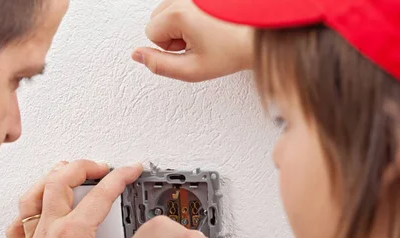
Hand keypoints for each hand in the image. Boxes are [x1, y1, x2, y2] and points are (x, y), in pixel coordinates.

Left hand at [6, 160, 142, 237]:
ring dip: (51, 177)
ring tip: (68, 172)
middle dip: (83, 166)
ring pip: (34, 194)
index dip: (121, 176)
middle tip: (100, 167)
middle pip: (59, 179)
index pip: (101, 193)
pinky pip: (20, 222)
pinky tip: (40, 206)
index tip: (131, 170)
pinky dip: (30, 209)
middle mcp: (52, 230)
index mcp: (74, 233)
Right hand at [133, 0, 253, 81]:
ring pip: (169, 9)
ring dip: (181, 23)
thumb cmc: (234, 50)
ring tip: (206, 32)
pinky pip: (184, 2)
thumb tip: (137, 56)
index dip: (168, 48)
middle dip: (172, 33)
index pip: (150, 32)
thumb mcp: (193, 69)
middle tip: (198, 42)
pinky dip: (191, 13)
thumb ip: (159, 66)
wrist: (261, 36)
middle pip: (157, 17)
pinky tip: (209, 22)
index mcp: (179, 12)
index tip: (190, 49)